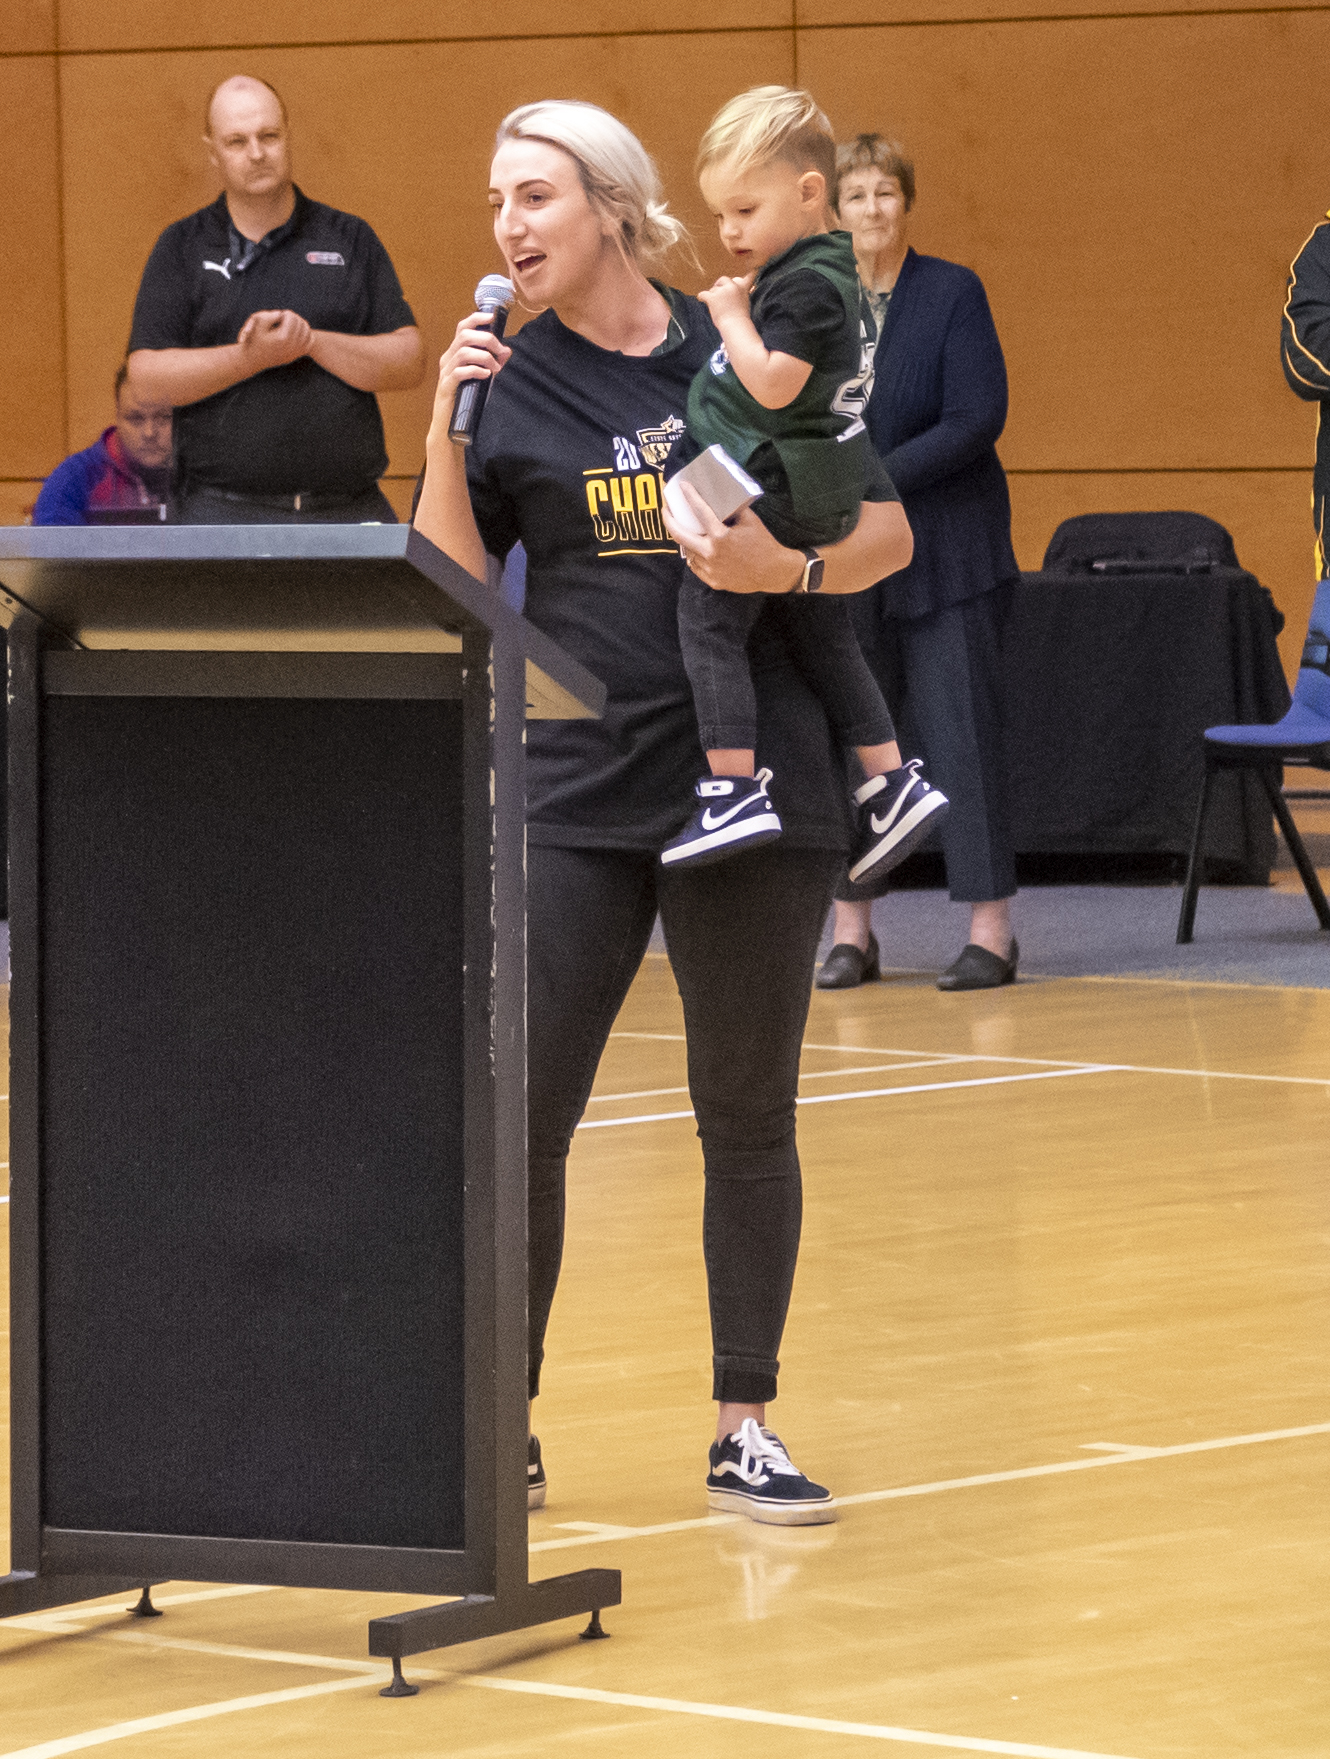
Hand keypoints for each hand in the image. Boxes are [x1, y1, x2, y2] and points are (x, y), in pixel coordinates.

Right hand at [236, 309, 311, 369]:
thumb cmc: (252, 339)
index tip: (278, 317)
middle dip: (293, 318)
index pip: (292, 317)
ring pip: (307, 331)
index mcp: (282, 337)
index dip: (285, 314)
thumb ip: (269, 315)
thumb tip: (281, 314)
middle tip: (284, 320)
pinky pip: (309, 342)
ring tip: (290, 324)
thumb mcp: (256, 324)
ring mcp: (294, 352)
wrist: (252, 359)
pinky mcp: (295, 356)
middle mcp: (291, 346)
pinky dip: (306, 334)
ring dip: (300, 324)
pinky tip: (297, 332)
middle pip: (300, 323)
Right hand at [427, 310, 512, 451]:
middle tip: (500, 351)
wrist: (449, 427)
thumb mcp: (482, 379)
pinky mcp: (446, 388)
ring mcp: (446, 373)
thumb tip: (507, 350)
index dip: (476, 318)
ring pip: (463, 352)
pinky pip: (460, 373)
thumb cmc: (466, 401)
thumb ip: (492, 363)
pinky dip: (476, 371)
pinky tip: (487, 376)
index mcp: (455, 353)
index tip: (492, 317)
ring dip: (484, 357)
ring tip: (495, 368)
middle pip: (464, 335)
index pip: (462, 327)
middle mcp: (448, 359)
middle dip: (486, 339)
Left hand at [663, 482, 801, 594]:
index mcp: (721, 536)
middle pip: (680, 536)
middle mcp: (711, 554)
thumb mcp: (750, 520)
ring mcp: (710, 570)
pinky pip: (695, 566)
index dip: (689, 496)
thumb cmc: (763, 543)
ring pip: (688, 551)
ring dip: (684, 539)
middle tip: (665, 510)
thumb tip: (719, 497)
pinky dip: (694, 555)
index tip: (682, 486)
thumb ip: (733, 509)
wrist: (773, 572)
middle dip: (668, 520)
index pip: (700, 512)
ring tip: (683, 528)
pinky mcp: (713, 581)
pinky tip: (696, 548)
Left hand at [697, 273, 753, 326]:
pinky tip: (701, 299)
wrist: (735, 327)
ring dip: (713, 296)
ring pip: (713, 289)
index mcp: (743, 287)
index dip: (751, 270)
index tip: (755, 264)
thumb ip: (742, 293)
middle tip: (719, 295)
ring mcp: (722, 291)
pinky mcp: (713, 297)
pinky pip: (703, 294)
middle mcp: (733, 286)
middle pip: (724, 279)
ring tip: (717, 307)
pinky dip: (702, 297)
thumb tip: (738, 290)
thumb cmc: (740, 319)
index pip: (749, 275)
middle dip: (720, 286)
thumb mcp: (745, 303)